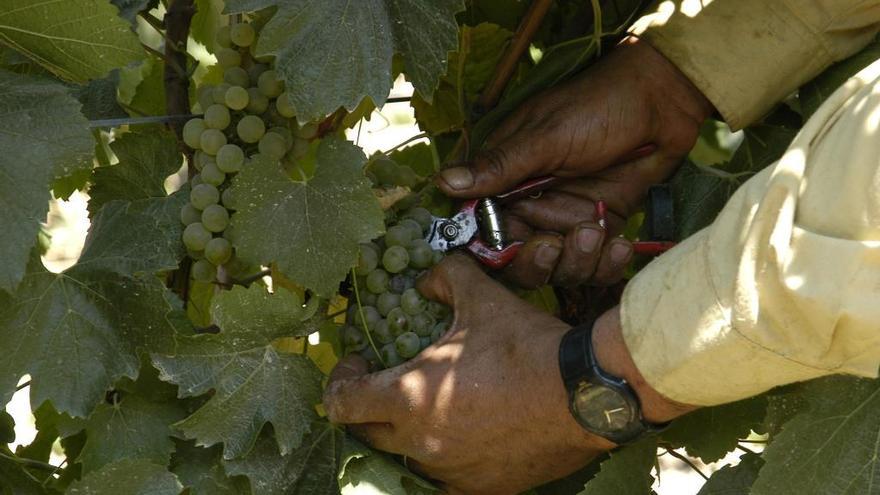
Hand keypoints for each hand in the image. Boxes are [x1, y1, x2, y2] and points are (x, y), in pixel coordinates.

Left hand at [323, 255, 693, 493]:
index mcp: (409, 397)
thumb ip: (445, 279)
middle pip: (366, 434)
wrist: (586, 393)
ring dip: (405, 431)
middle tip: (385, 381)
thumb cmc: (525, 345)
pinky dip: (443, 454)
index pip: (343, 401)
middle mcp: (421, 442)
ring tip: (430, 405)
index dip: (340, 380)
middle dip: (367, 407)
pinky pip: (445, 476)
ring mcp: (451, 470)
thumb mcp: (482, 298)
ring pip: (406, 456)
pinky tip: (463, 431)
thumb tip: (426, 280)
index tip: (358, 363)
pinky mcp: (481, 486)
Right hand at [438, 38, 712, 287]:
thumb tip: (443, 181)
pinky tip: (620, 245)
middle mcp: (529, 205)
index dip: (489, 248)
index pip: (480, 226)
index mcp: (504, 179)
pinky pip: (593, 266)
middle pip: (516, 259)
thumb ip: (499, 166)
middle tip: (554, 246)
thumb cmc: (597, 107)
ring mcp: (564, 220)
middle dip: (535, 262)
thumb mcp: (545, 137)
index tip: (507, 251)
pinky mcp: (597, 230)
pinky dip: (606, 263)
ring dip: (576, 261)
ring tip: (594, 233)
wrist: (661, 102)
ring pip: (556, 268)